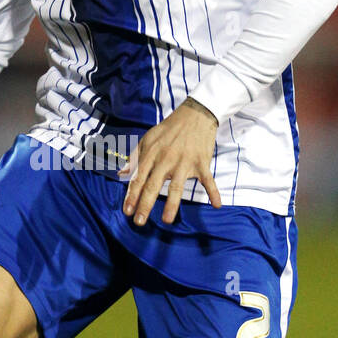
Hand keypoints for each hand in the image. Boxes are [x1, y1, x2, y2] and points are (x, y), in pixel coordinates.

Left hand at [119, 98, 220, 225]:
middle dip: (145, 204)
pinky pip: (208, 179)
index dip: (132, 195)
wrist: (195, 115)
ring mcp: (184, 162)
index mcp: (151, 154)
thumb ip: (134, 157)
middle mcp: (166, 159)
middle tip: (139, 222)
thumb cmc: (168, 130)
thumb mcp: (147, 139)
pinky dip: (214, 191)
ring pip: (177, 186)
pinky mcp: (201, 162)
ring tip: (166, 220)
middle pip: (154, 185)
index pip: (139, 178)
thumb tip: (121, 173)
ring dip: (172, 204)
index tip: (127, 211)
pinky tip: (216, 204)